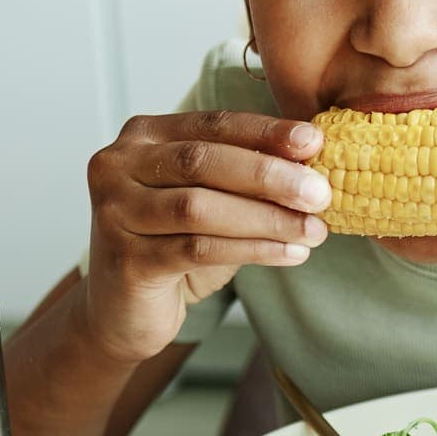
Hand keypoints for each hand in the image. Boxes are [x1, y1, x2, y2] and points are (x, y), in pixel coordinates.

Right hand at [83, 110, 330, 363]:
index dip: (266, 132)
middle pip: (203, 161)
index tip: (314, 142)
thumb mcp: (209, 199)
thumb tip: (313, 162)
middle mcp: (118, 166)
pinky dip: (253, 250)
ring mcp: (116, 212)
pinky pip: (199, 249)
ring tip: (314, 230)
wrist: (124, 310)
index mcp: (143, 136)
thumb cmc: (173, 245)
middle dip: (269, 176)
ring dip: (267, 218)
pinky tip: (290, 254)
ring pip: (201, 207)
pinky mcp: (126, 258)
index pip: (213, 124)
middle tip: (320, 192)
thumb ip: (244, 175)